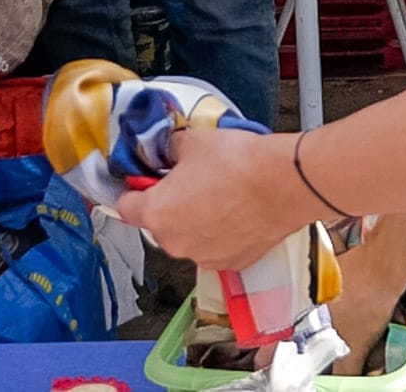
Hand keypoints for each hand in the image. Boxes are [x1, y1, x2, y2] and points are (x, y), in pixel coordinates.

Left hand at [115, 128, 303, 269]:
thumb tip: (167, 151)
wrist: (281, 184)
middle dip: (168, 203)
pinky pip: (213, 247)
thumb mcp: (190, 142)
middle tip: (188, 180)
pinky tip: (234, 210)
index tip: (141, 182)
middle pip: (158, 223)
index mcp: (158, 213)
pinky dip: (218, 232)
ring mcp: (203, 257)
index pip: (125, 207)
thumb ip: (168, 150)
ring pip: (187, 236)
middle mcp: (175, 243)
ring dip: (194, 219)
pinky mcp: (231, 264)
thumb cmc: (237, 164)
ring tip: (217, 192)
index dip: (132, 190)